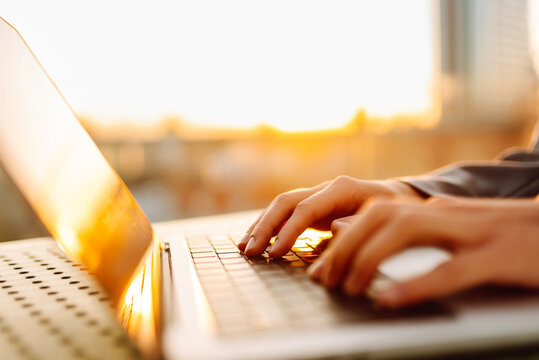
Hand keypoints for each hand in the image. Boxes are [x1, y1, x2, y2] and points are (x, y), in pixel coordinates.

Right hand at [238, 175, 421, 256]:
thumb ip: (355, 227)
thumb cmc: (394, 211)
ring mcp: (316, 195)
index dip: (288, 231)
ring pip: (280, 206)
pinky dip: (269, 227)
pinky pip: (285, 214)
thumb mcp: (383, 219)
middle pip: (285, 202)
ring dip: (261, 226)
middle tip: (250, 251)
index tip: (275, 254)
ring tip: (245, 248)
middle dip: (265, 227)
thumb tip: (329, 237)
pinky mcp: (313, 206)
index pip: (305, 209)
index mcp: (341, 189)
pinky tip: (257, 242)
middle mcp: (324, 188)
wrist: (398, 197)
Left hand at [308, 197, 538, 307]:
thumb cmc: (504, 236)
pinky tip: (391, 299)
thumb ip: (410, 231)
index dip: (341, 238)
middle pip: (380, 217)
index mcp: (436, 211)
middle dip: (344, 247)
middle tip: (325, 280)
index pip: (374, 213)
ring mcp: (474, 232)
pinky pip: (451, 269)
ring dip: (368, 259)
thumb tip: (362, 235)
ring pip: (406, 232)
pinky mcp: (500, 257)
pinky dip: (417, 284)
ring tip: (348, 289)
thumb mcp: (454, 230)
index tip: (319, 267)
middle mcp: (447, 214)